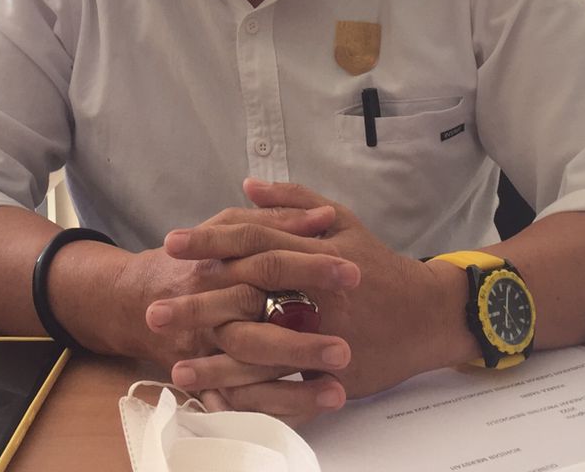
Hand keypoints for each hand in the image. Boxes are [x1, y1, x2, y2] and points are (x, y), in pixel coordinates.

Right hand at [53, 199, 359, 424]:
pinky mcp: (206, 380)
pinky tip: (309, 411)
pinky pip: (239, 402)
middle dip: (301, 342)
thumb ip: (278, 219)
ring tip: (337, 392)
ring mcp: (207, 348)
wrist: (140, 300)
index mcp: (223, 264)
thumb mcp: (232, 227)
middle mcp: (212, 308)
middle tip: (346, 349)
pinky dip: (273, 409)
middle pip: (258, 327)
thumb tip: (325, 218)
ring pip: (249, 372)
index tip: (353, 273)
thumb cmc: (199, 258)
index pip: (270, 263)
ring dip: (292, 386)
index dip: (311, 268)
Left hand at [157, 179, 461, 408]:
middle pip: (250, 296)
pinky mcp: (333, 371)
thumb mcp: (343, 220)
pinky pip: (287, 386)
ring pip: (263, 348)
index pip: (255, 241)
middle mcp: (317, 292)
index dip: (211, 242)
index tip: (171, 243)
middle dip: (200, 304)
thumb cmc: (379, 265)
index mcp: (316, 251)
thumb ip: (294, 201)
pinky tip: (218, 400)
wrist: (429, 315)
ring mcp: (325, 334)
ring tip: (174, 364)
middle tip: (154, 309)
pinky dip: (252, 394)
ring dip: (216, 359)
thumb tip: (246, 185)